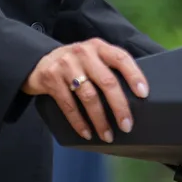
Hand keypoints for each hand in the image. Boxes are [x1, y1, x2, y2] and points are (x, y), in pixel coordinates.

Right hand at [21, 38, 148, 142]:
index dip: (134, 75)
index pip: (121, 58)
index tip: (143, 94)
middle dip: (119, 107)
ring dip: (100, 120)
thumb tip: (134, 97)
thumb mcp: (91, 57)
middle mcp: (83, 53)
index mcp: (98, 46)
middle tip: (127, 125)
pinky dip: (79, 122)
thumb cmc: (74, 64)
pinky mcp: (51, 78)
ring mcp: (66, 65)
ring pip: (89, 96)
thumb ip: (107, 68)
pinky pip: (69, 105)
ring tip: (107, 135)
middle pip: (107, 81)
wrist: (38, 62)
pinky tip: (87, 133)